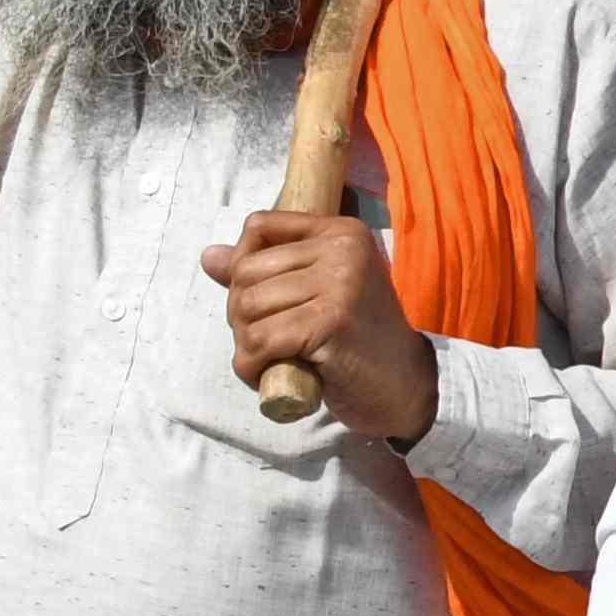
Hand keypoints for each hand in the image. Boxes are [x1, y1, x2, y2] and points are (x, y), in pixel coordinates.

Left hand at [206, 210, 430, 441]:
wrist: (405, 387)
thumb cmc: (358, 342)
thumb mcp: (316, 294)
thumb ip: (267, 272)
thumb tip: (209, 256)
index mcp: (343, 233)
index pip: (260, 227)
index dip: (243, 265)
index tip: (265, 301)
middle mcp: (343, 251)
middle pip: (246, 271)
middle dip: (242, 313)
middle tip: (269, 341)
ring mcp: (340, 285)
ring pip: (247, 307)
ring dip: (246, 343)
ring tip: (272, 359)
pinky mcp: (330, 322)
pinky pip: (260, 340)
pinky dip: (252, 366)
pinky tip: (269, 375)